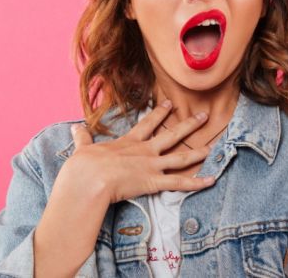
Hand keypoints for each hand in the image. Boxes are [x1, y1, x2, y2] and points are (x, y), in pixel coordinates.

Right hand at [63, 100, 214, 203]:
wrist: (89, 178)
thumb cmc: (84, 165)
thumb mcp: (83, 147)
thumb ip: (82, 138)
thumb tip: (75, 127)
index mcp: (129, 142)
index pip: (148, 123)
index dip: (160, 113)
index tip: (170, 103)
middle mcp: (145, 150)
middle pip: (172, 135)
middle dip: (190, 124)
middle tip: (204, 115)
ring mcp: (152, 165)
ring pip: (181, 158)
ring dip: (199, 153)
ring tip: (212, 147)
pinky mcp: (154, 181)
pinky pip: (180, 183)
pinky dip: (197, 183)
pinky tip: (212, 179)